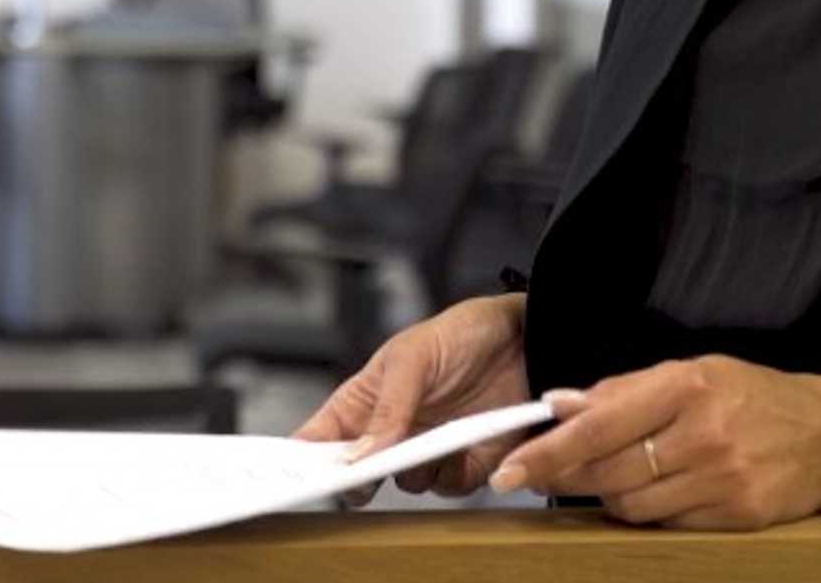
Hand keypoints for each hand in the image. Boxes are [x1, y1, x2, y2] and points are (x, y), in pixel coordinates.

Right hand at [290, 293, 532, 502]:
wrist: (528, 339)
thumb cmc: (463, 333)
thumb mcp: (414, 355)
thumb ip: (387, 404)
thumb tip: (359, 455)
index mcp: (363, 402)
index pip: (318, 440)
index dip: (300, 464)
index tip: (292, 480)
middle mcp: (391, 433)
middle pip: (355, 477)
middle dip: (355, 482)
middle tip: (362, 475)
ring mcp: (426, 451)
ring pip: (405, 486)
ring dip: (416, 469)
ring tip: (435, 436)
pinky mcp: (465, 465)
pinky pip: (448, 488)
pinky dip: (454, 472)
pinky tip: (465, 443)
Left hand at [488, 355, 820, 530]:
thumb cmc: (757, 396)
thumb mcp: (695, 371)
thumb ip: (625, 390)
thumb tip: (561, 404)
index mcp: (688, 387)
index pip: (599, 425)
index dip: (549, 452)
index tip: (510, 469)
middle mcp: (703, 434)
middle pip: (608, 472)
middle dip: (567, 477)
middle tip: (540, 474)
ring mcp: (720, 480)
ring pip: (631, 504)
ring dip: (608, 494)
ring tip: (609, 476)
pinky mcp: (734, 516)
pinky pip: (666, 523)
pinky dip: (648, 511)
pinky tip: (652, 492)